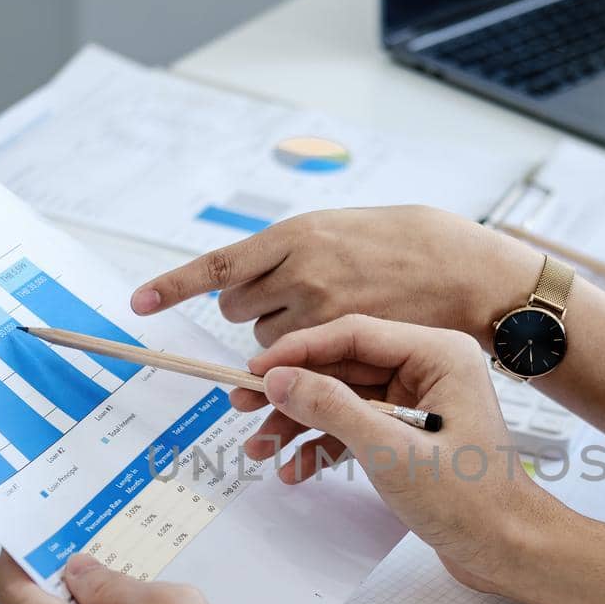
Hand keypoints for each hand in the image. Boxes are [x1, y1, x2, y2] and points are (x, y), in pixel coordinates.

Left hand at [130, 206, 544, 346]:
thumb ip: (293, 251)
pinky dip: (304, 368)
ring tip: (326, 323)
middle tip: (291, 303)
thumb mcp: (341, 227)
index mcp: (297, 235)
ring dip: (283, 340)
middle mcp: (303, 273)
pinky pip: (300, 369)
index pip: (220, 265)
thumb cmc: (406, 243)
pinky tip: (303, 375)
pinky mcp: (346, 347)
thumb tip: (248, 276)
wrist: (465, 269)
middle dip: (254, 310)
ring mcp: (324, 314)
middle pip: (239, 311)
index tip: (139, 304)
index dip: (174, 286)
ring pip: (268, 344)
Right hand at [239, 314, 604, 603]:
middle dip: (291, 391)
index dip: (298, 351)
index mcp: (439, 354)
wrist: (508, 549)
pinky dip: (324, 445)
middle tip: (241, 406)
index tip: (254, 371)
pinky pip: (354, 426)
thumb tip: (279, 379)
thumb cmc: (472, 503)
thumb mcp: (393, 453)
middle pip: (342, 366)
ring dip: (300, 422)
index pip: (353, 335)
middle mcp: (429, 369)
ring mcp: (418, 402)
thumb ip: (334, 410)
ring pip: (342, 398)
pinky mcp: (409, 433)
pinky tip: (297, 470)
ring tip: (260, 449)